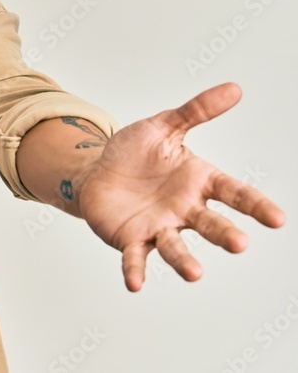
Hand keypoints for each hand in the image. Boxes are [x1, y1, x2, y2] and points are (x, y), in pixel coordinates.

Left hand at [75, 82, 284, 290]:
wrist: (95, 171)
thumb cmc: (133, 153)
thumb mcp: (163, 126)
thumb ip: (196, 111)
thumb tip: (234, 88)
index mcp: (198, 181)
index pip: (233, 193)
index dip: (255, 206)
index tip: (278, 219)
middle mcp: (184, 209)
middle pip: (210, 223)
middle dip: (224, 234)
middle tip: (239, 243)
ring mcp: (159, 227)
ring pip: (176, 247)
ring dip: (185, 261)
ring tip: (196, 274)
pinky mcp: (131, 239)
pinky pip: (135, 257)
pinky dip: (135, 271)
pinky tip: (135, 284)